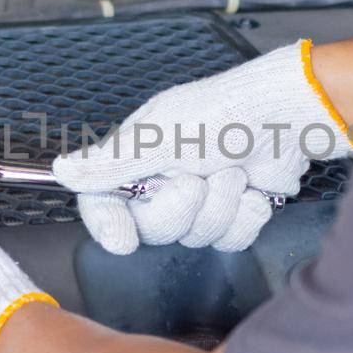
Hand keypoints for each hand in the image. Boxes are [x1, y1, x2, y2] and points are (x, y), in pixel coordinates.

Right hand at [51, 40, 352, 254]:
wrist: (290, 117)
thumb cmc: (227, 111)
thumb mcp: (162, 136)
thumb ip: (110, 162)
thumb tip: (62, 170)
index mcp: (139, 157)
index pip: (104, 202)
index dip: (109, 225)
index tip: (123, 241)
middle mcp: (166, 180)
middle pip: (152, 229)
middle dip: (181, 207)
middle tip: (198, 176)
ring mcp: (202, 199)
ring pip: (195, 237)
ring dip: (220, 207)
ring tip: (232, 170)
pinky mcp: (235, 212)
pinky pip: (230, 241)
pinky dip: (245, 216)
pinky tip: (253, 189)